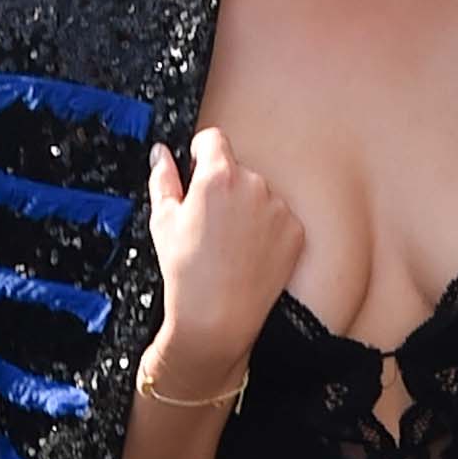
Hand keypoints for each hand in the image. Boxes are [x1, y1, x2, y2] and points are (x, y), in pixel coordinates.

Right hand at [145, 127, 304, 388]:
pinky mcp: (296, 232)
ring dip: (248, 209)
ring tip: (230, 244)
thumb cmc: (186, 272)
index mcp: (219, 176)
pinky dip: (268, 231)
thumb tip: (161, 153)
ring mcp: (279, 209)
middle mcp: (255, 185)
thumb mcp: (163, 221)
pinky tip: (250, 255)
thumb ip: (163, 178)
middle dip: (225, 188)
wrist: (218, 318)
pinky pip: (279, 219)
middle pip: (238, 170)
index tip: (198, 169)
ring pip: (260, 195)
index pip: (214, 139)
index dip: (202, 153)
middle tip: (210, 224)